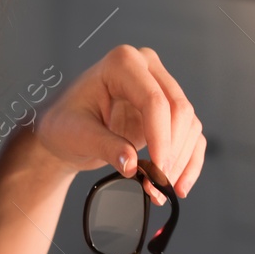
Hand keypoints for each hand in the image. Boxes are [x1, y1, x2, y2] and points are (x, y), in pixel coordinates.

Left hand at [30, 45, 204, 201]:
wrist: (63, 130)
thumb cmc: (64, 123)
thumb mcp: (77, 134)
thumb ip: (106, 146)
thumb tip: (133, 165)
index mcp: (122, 63)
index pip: (154, 100)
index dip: (160, 138)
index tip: (157, 171)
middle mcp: (147, 68)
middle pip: (178, 110)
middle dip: (172, 153)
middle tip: (158, 184)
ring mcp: (161, 87)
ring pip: (188, 124)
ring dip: (180, 161)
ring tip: (159, 190)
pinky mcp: (168, 110)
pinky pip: (191, 135)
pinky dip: (188, 162)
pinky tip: (179, 186)